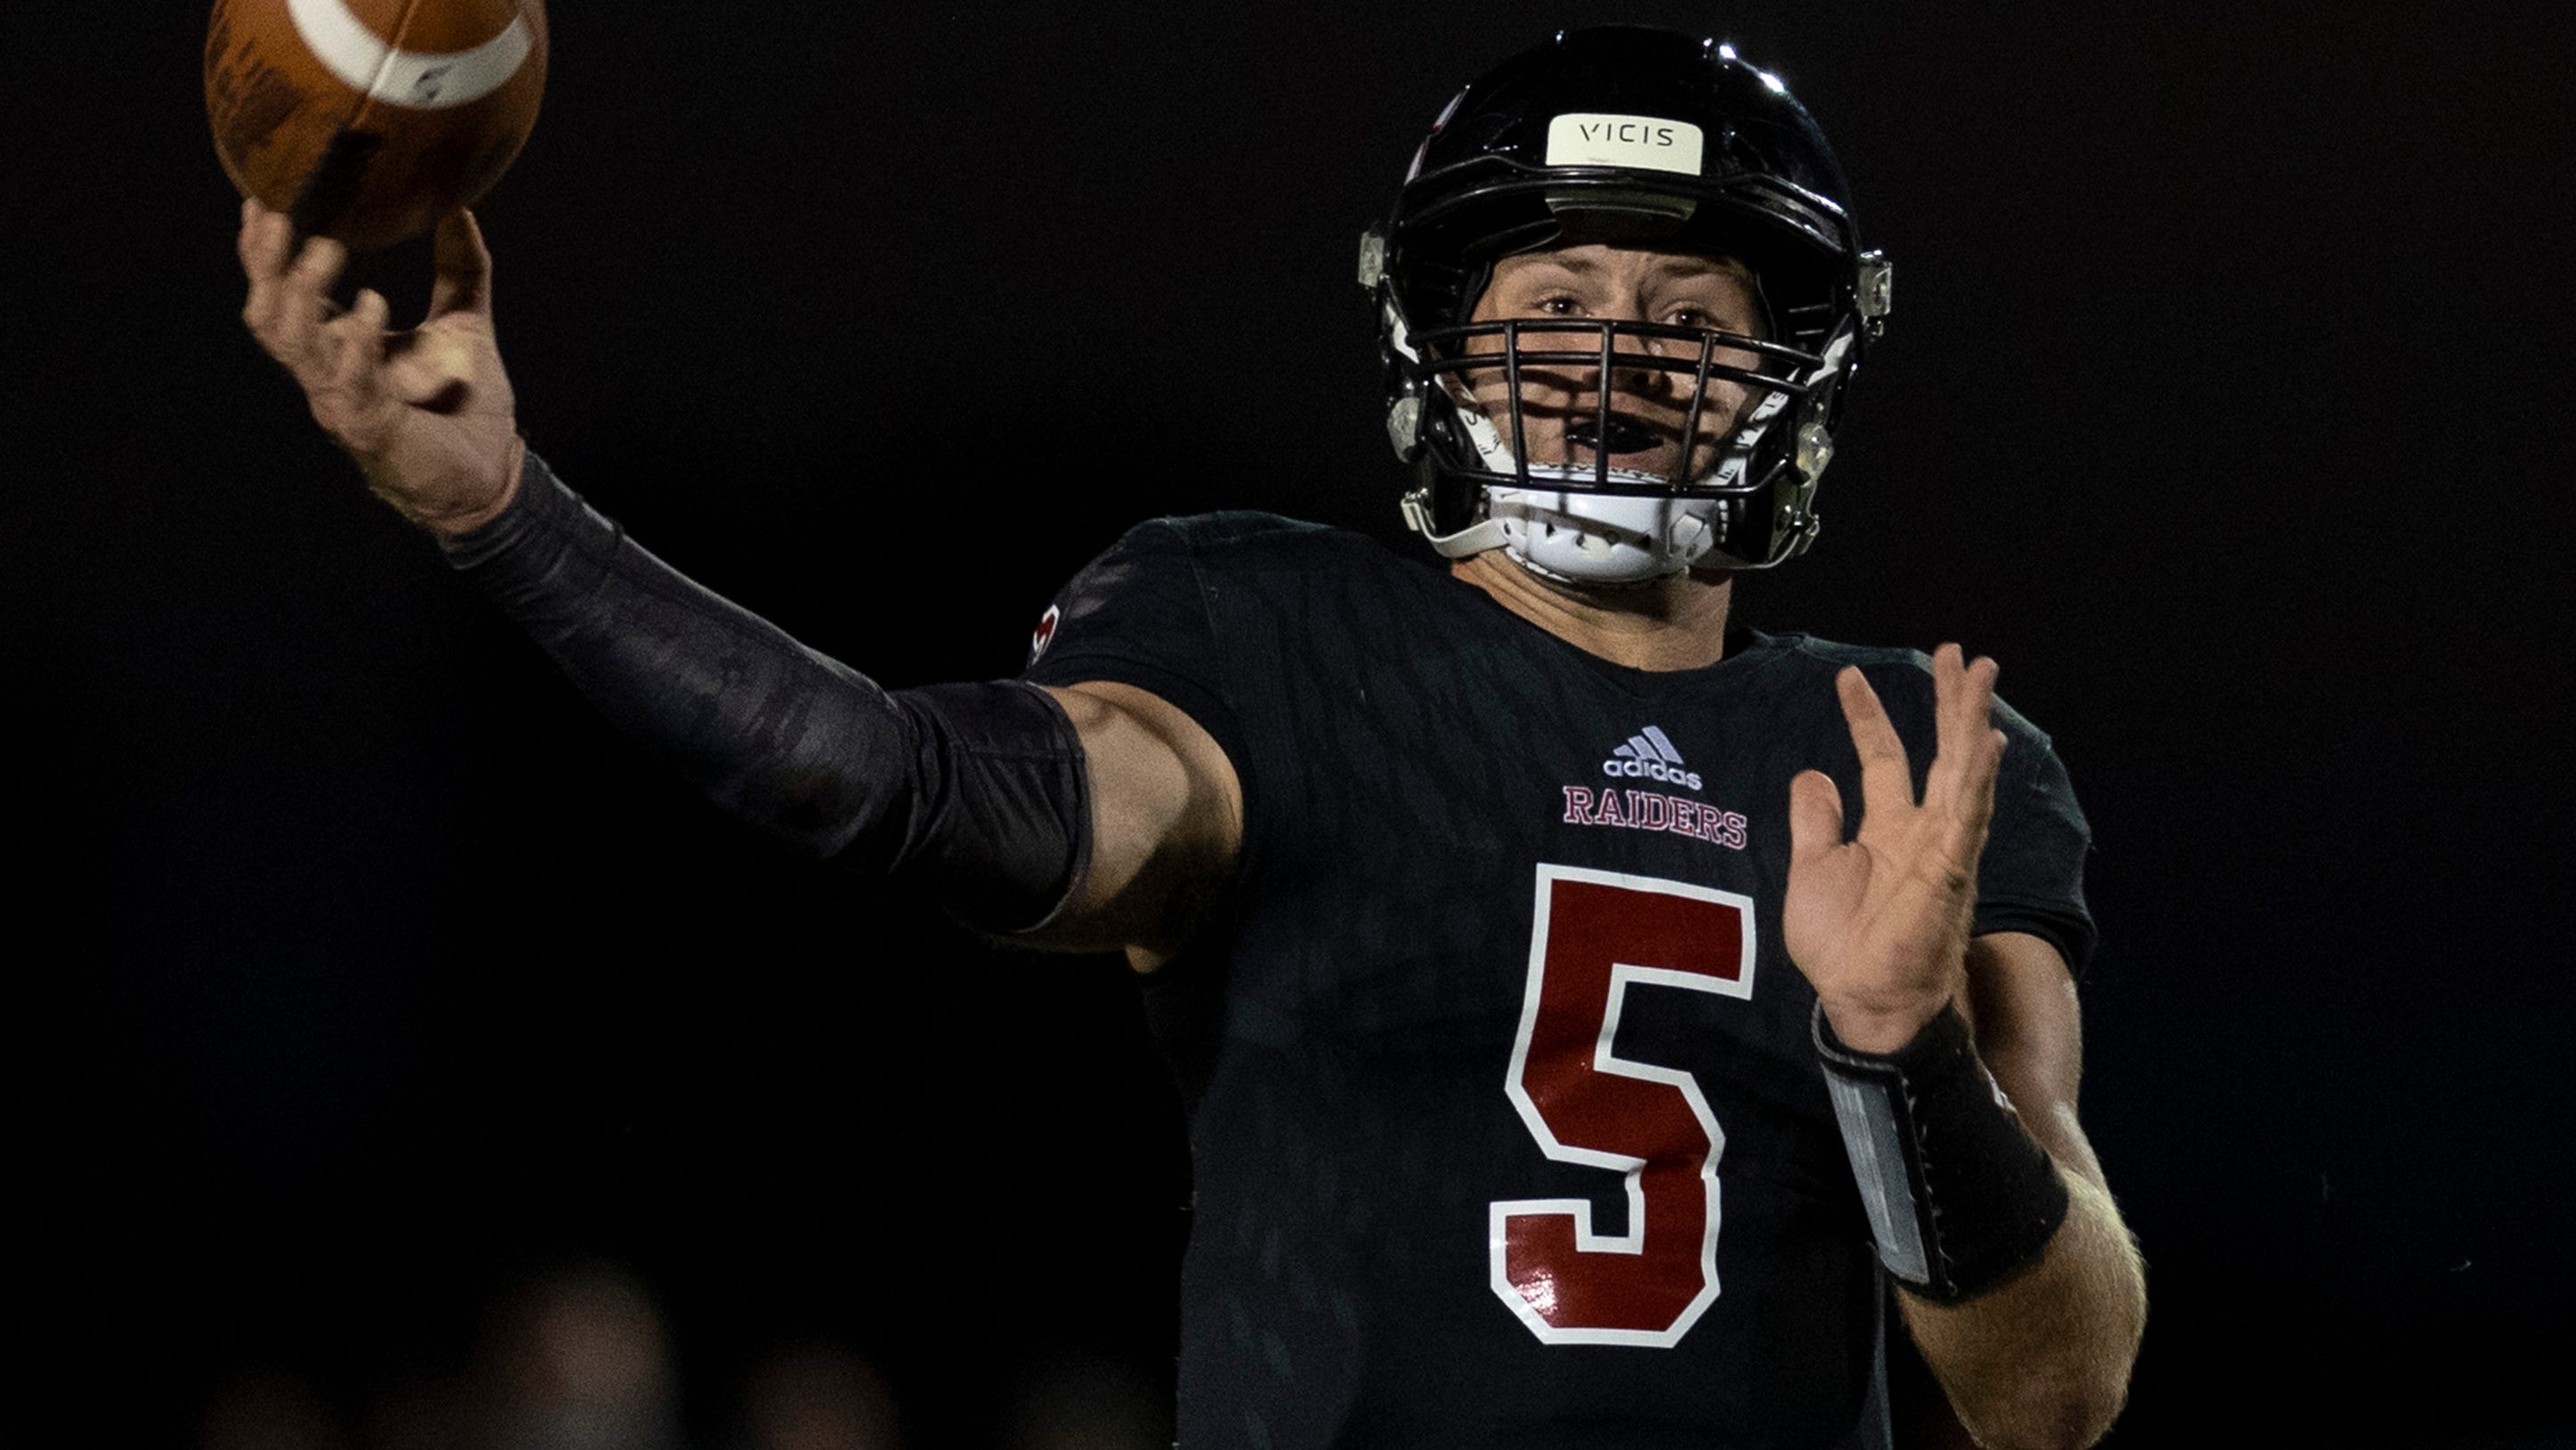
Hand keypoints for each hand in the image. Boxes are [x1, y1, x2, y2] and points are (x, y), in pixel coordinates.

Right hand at [238, 200, 523, 536]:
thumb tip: (460, 204)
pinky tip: (373, 306)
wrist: (494, 473)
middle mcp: (329, 373)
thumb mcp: (467, 322)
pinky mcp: (370, 430)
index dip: (263, 255)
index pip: (282, 296)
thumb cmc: (469, 405)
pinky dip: (356, 344)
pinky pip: (347, 385)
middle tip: (279, 217)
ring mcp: (343, 402)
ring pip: (293, 346)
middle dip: (266, 266)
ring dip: (302, 295)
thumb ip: (462, 267)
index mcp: (341, 347)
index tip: (261, 203)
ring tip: (329, 249)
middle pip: (268, 316)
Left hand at [1784, 644, 2007, 1053]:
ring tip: (1980, 673)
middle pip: (1941, 751)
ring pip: (1964, 771)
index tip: (1850, 676)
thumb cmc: (1840, 947)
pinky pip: (1970, 818)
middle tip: (1959, 654)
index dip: (1867, 716)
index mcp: (1887, 829)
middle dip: (1949, 702)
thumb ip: (1816, 820)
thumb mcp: (1810, 868)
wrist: (1859, 999)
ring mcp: (1943, 848)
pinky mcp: (1953, 871)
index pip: (1882, 757)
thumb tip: (1812, 773)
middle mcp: (1922, 831)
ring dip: (1971, 721)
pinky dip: (1979, 779)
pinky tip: (1987, 742)